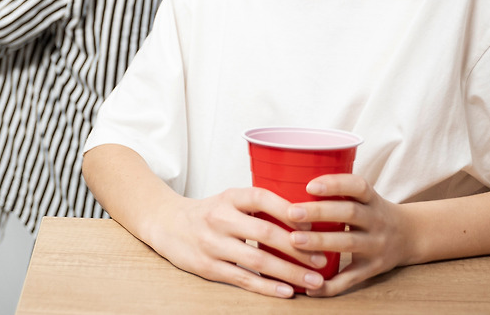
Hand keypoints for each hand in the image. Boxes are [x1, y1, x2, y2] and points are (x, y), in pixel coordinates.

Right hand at [143, 187, 328, 298]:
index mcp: (229, 197)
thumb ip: (260, 207)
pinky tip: (287, 291)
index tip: (313, 223)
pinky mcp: (208, 267)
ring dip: (289, 272)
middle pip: (264, 233)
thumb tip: (307, 218)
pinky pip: (243, 279)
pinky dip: (267, 287)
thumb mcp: (230, 200)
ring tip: (314, 281)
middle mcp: (220, 218)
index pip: (262, 198)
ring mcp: (212, 244)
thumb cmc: (208, 213)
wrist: (166, 224)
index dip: (288, 210)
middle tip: (322, 259)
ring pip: (257, 261)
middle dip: (298, 248)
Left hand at [284, 174, 412, 296]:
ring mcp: (376, 245)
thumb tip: (287, 181)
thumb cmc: (372, 211)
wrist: (410, 236)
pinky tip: (309, 287)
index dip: (334, 184)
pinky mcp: (372, 268)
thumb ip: (337, 190)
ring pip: (348, 243)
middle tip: (291, 212)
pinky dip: (330, 285)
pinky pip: (351, 278)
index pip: (357, 186)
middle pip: (350, 213)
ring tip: (294, 241)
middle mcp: (377, 220)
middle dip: (319, 212)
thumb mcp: (363, 196)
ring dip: (320, 242)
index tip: (309, 185)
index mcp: (372, 199)